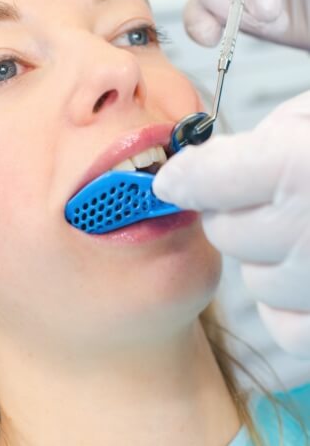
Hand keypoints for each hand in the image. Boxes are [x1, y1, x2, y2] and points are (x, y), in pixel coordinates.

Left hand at [153, 91, 309, 357]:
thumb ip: (264, 141)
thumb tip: (205, 168)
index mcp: (303, 170)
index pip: (208, 179)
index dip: (185, 176)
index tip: (172, 180)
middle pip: (225, 231)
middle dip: (233, 208)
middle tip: (266, 192)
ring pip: (253, 279)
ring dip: (265, 254)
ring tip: (308, 227)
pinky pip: (288, 329)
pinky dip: (289, 305)